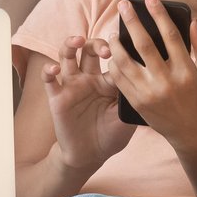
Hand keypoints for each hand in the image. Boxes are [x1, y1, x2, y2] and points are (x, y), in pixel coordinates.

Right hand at [43, 35, 133, 171]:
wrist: (90, 156)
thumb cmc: (111, 136)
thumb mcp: (126, 118)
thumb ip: (133, 100)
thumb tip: (148, 81)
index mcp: (108, 81)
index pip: (113, 59)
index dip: (119, 52)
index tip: (128, 48)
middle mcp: (90, 79)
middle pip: (90, 49)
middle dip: (97, 44)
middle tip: (107, 50)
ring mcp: (72, 86)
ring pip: (67, 56)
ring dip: (70, 44)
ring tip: (77, 40)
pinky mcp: (57, 97)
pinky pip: (49, 80)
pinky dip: (48, 71)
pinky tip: (54, 69)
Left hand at [108, 0, 196, 145]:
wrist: (193, 135)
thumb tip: (193, 22)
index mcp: (186, 72)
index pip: (170, 36)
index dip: (159, 15)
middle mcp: (165, 82)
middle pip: (143, 45)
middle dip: (131, 22)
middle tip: (123, 5)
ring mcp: (148, 94)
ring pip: (125, 62)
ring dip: (115, 43)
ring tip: (113, 31)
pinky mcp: (137, 103)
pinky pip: (119, 80)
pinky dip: (114, 64)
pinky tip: (113, 54)